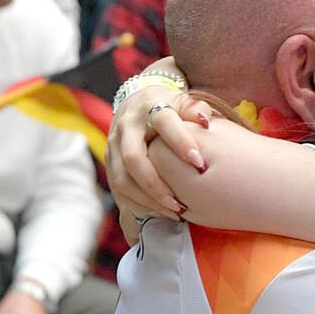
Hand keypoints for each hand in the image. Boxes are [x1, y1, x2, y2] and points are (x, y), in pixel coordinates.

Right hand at [106, 79, 207, 219]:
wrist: (137, 103)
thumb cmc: (168, 107)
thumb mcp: (183, 101)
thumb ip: (196, 109)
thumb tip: (205, 119)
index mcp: (148, 107)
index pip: (164, 124)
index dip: (181, 143)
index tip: (200, 164)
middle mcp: (126, 126)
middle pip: (133, 159)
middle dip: (156, 186)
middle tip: (180, 205)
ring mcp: (113, 144)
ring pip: (122, 179)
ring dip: (148, 200)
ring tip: (174, 212)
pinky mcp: (109, 161)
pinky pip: (118, 189)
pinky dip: (139, 204)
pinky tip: (160, 211)